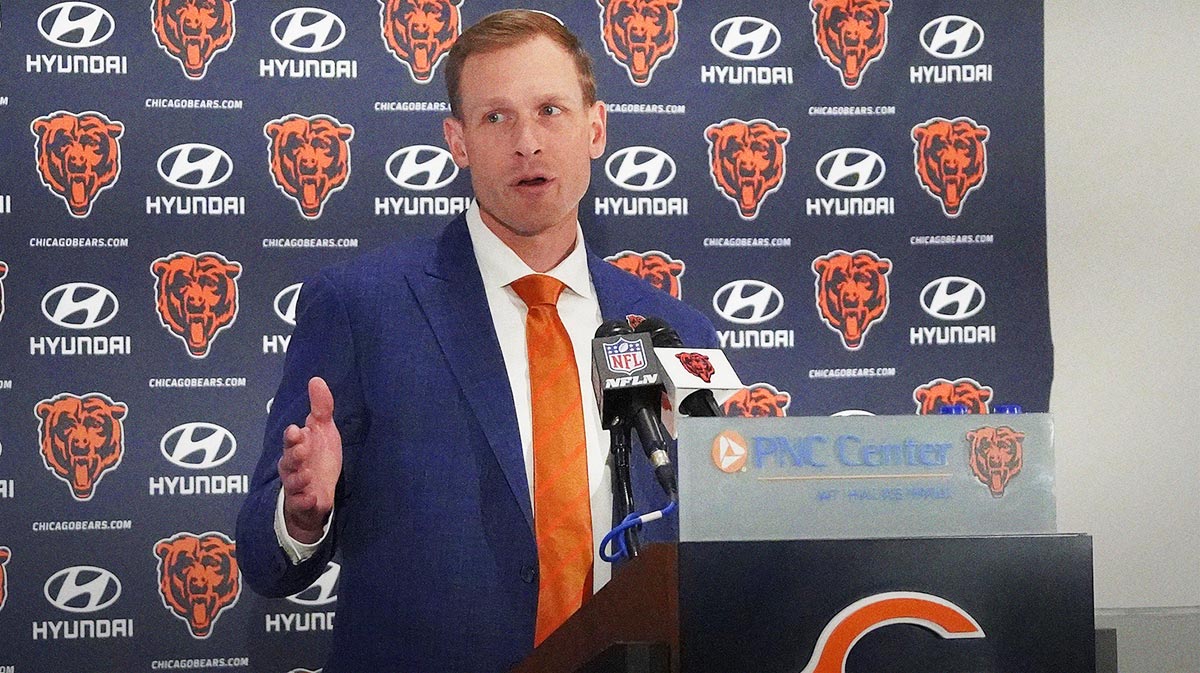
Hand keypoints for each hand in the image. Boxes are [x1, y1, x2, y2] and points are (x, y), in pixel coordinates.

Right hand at [278, 376, 342, 543]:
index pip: (291, 440)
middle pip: (288, 460)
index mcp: (296, 447)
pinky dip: (305, 500)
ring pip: (292, 481)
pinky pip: (301, 503)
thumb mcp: (323, 431)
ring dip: (298, 477)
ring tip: (307, 474)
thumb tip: (316, 379)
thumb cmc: (318, 458)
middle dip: (293, 454)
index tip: (297, 430)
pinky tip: (313, 497)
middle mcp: (293, 466)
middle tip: (301, 447)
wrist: (320, 492)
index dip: (293, 436)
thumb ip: (321, 407)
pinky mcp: (303, 504)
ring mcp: (297, 486)